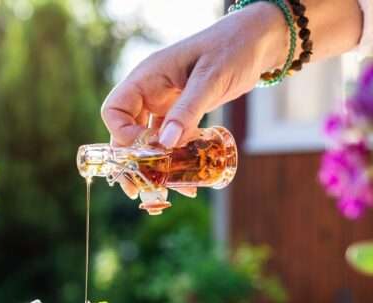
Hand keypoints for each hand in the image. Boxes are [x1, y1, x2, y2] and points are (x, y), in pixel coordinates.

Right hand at [101, 3, 287, 198]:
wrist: (257, 41)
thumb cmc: (232, 48)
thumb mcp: (209, 79)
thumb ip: (187, 110)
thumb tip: (166, 144)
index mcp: (146, 78)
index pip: (115, 111)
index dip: (123, 135)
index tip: (147, 150)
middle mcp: (150, 92)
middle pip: (126, 131)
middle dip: (132, 161)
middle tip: (137, 188)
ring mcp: (164, 104)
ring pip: (148, 140)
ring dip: (154, 165)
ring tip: (162, 191)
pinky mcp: (181, 113)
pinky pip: (170, 140)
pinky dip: (175, 160)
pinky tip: (186, 179)